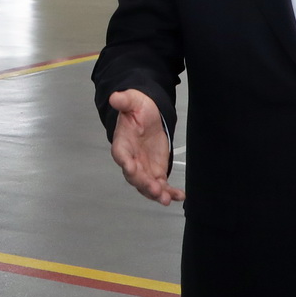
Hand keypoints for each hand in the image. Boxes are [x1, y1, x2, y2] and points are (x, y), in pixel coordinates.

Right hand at [108, 89, 184, 205]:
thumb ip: (125, 101)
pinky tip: (180, 196)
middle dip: (144, 184)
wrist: (147, 116)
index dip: (125, 162)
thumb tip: (115, 97)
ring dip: (156, 193)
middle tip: (154, 189)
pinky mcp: (156, 172)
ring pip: (147, 185)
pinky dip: (170, 192)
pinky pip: (162, 185)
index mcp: (122, 144)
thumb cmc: (137, 110)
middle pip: (134, 176)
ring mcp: (143, 169)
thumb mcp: (133, 101)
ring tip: (167, 199)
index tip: (130, 167)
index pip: (121, 154)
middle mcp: (131, 160)